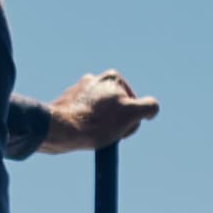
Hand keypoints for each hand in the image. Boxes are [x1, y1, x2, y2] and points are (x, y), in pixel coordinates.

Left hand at [34, 70, 159, 156]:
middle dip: (116, 123)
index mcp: (112, 77)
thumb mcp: (131, 114)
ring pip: (100, 115)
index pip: (133, 104)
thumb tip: (152, 109)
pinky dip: (85, 127)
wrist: (60, 129)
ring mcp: (79, 91)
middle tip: (107, 133)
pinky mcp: (66, 104)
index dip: (130, 120)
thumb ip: (148, 107)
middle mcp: (94, 80)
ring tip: (92, 135)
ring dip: (101, 127)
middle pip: (116, 108)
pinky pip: (84, 118)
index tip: (120, 128)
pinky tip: (81, 134)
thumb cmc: (96, 122)